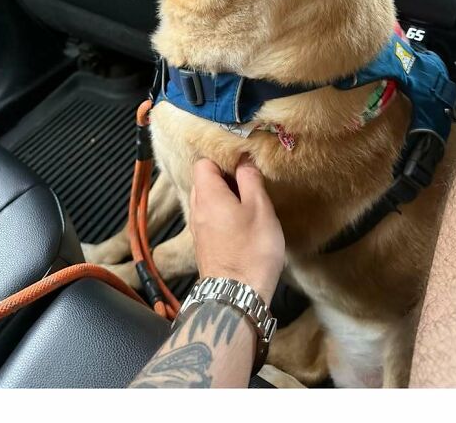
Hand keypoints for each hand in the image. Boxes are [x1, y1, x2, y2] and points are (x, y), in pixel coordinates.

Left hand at [189, 156, 284, 304]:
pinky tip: (241, 222)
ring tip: (248, 202)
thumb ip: (250, 180)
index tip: (243, 163)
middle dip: (224, 176)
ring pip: (206, 200)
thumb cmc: (251, 251)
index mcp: (207, 195)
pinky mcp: (203, 245)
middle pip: (203, 180)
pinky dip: (222, 213)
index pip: (203, 162)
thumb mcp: (260, 209)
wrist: (235, 298)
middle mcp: (196, 209)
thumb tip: (243, 160)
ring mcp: (197, 229)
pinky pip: (209, 217)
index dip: (222, 158)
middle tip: (249, 181)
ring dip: (224, 196)